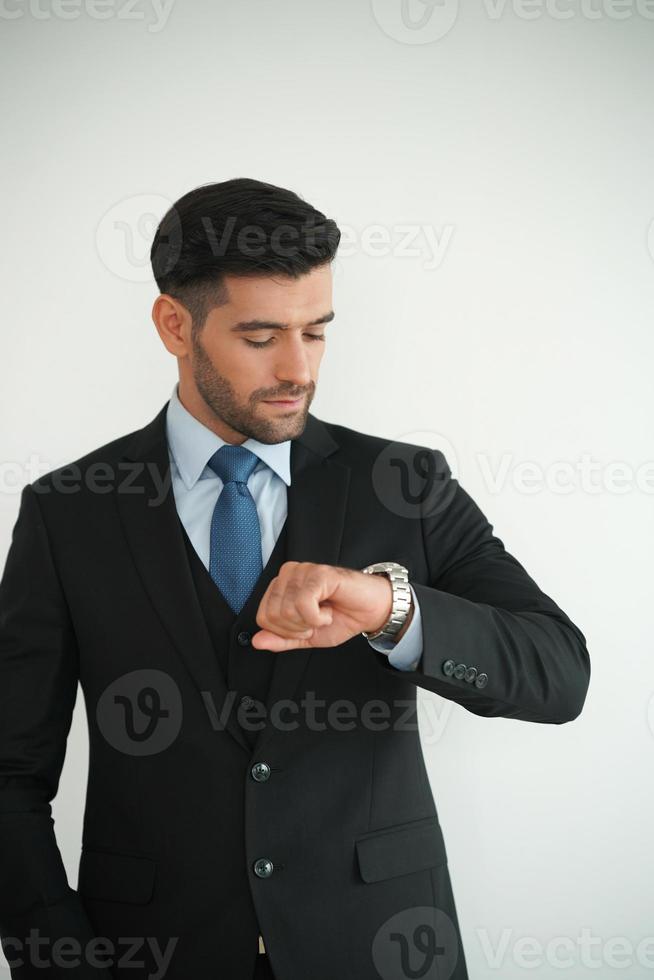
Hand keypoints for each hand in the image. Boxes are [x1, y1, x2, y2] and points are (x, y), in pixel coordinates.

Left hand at [250, 561, 396, 651]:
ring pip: (287, 611)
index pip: (263, 618)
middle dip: (298, 628)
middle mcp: (288, 574)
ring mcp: (303, 571)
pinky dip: (318, 617)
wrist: (370, 611)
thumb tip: (256, 642)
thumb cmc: (341, 618)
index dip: (286, 632)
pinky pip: (304, 604)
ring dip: (310, 622)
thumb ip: (281, 639)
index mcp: (281, 586)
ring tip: (324, 614)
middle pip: (273, 616)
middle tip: (317, 621)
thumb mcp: (307, 636)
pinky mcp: (319, 573)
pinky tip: (328, 611)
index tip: (307, 627)